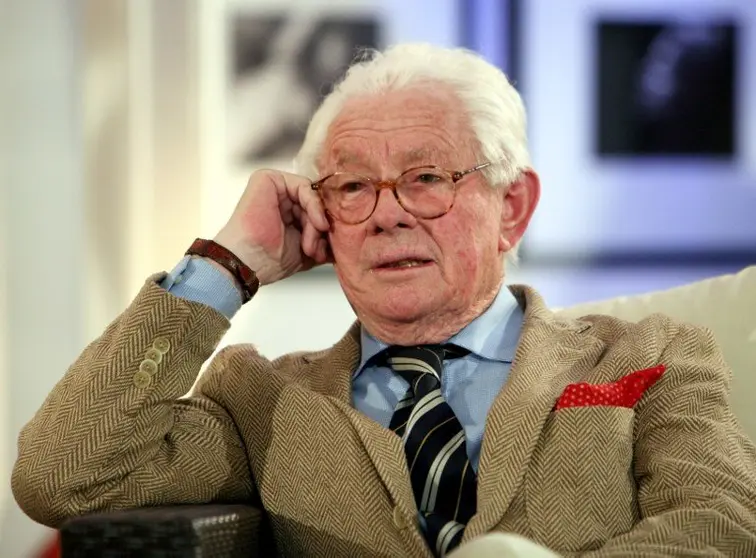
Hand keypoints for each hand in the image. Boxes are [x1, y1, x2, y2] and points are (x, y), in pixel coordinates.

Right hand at [213, 169, 330, 285]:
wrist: (248, 263)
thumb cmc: (270, 260)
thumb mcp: (308, 249)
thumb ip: (325, 238)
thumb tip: (347, 237)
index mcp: (289, 212)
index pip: (319, 210)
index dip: (327, 227)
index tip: (330, 248)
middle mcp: (282, 197)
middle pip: (317, 203)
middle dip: (322, 228)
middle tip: (318, 250)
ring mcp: (276, 187)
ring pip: (313, 196)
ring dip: (317, 222)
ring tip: (310, 245)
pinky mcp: (268, 178)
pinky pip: (304, 185)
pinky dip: (314, 205)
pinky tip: (317, 224)